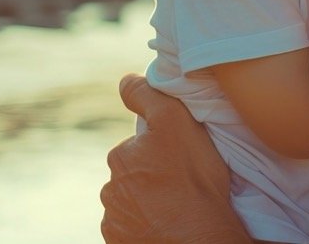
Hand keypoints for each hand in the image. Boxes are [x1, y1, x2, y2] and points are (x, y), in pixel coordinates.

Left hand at [100, 74, 248, 242]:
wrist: (199, 239)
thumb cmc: (193, 181)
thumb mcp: (175, 121)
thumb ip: (146, 95)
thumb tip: (125, 81)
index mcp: (120, 156)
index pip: (137, 146)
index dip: (160, 149)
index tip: (178, 159)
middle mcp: (110, 189)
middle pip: (133, 175)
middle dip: (152, 175)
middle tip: (181, 183)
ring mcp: (115, 220)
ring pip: (133, 202)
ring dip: (149, 202)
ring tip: (176, 206)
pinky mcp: (120, 242)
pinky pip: (133, 228)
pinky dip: (147, 225)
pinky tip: (167, 223)